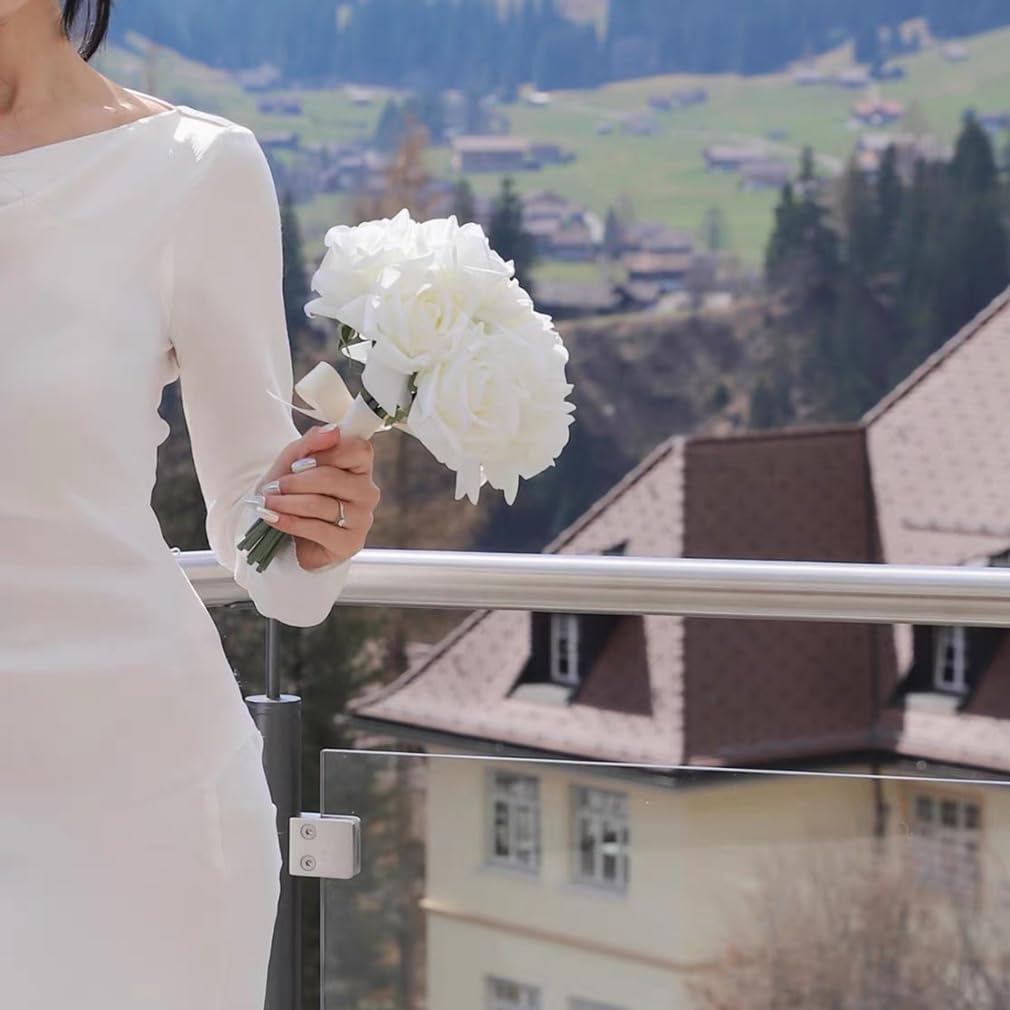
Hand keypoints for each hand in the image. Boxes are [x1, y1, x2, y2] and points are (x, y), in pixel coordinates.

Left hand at [253, 424, 379, 570]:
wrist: (286, 528)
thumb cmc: (295, 491)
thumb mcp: (296, 461)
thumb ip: (312, 442)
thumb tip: (333, 430)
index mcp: (360, 467)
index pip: (358, 450)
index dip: (326, 454)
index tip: (299, 464)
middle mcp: (367, 492)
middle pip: (332, 478)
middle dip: (295, 482)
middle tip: (273, 487)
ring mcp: (362, 518)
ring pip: (320, 504)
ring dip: (286, 502)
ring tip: (268, 502)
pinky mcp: (349, 543)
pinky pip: (317, 529)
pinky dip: (290, 522)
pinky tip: (275, 519)